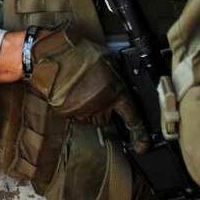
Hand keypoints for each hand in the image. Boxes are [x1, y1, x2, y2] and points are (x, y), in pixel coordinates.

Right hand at [26, 25, 149, 153]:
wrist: (57, 53)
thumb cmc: (81, 53)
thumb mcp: (108, 62)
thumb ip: (114, 78)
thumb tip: (116, 84)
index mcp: (116, 93)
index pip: (132, 118)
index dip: (139, 134)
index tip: (141, 146)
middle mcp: (101, 106)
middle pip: (107, 118)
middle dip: (103, 109)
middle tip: (95, 92)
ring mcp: (83, 112)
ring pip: (90, 118)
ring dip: (88, 108)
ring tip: (80, 88)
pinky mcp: (67, 113)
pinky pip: (74, 115)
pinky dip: (73, 106)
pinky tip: (69, 91)